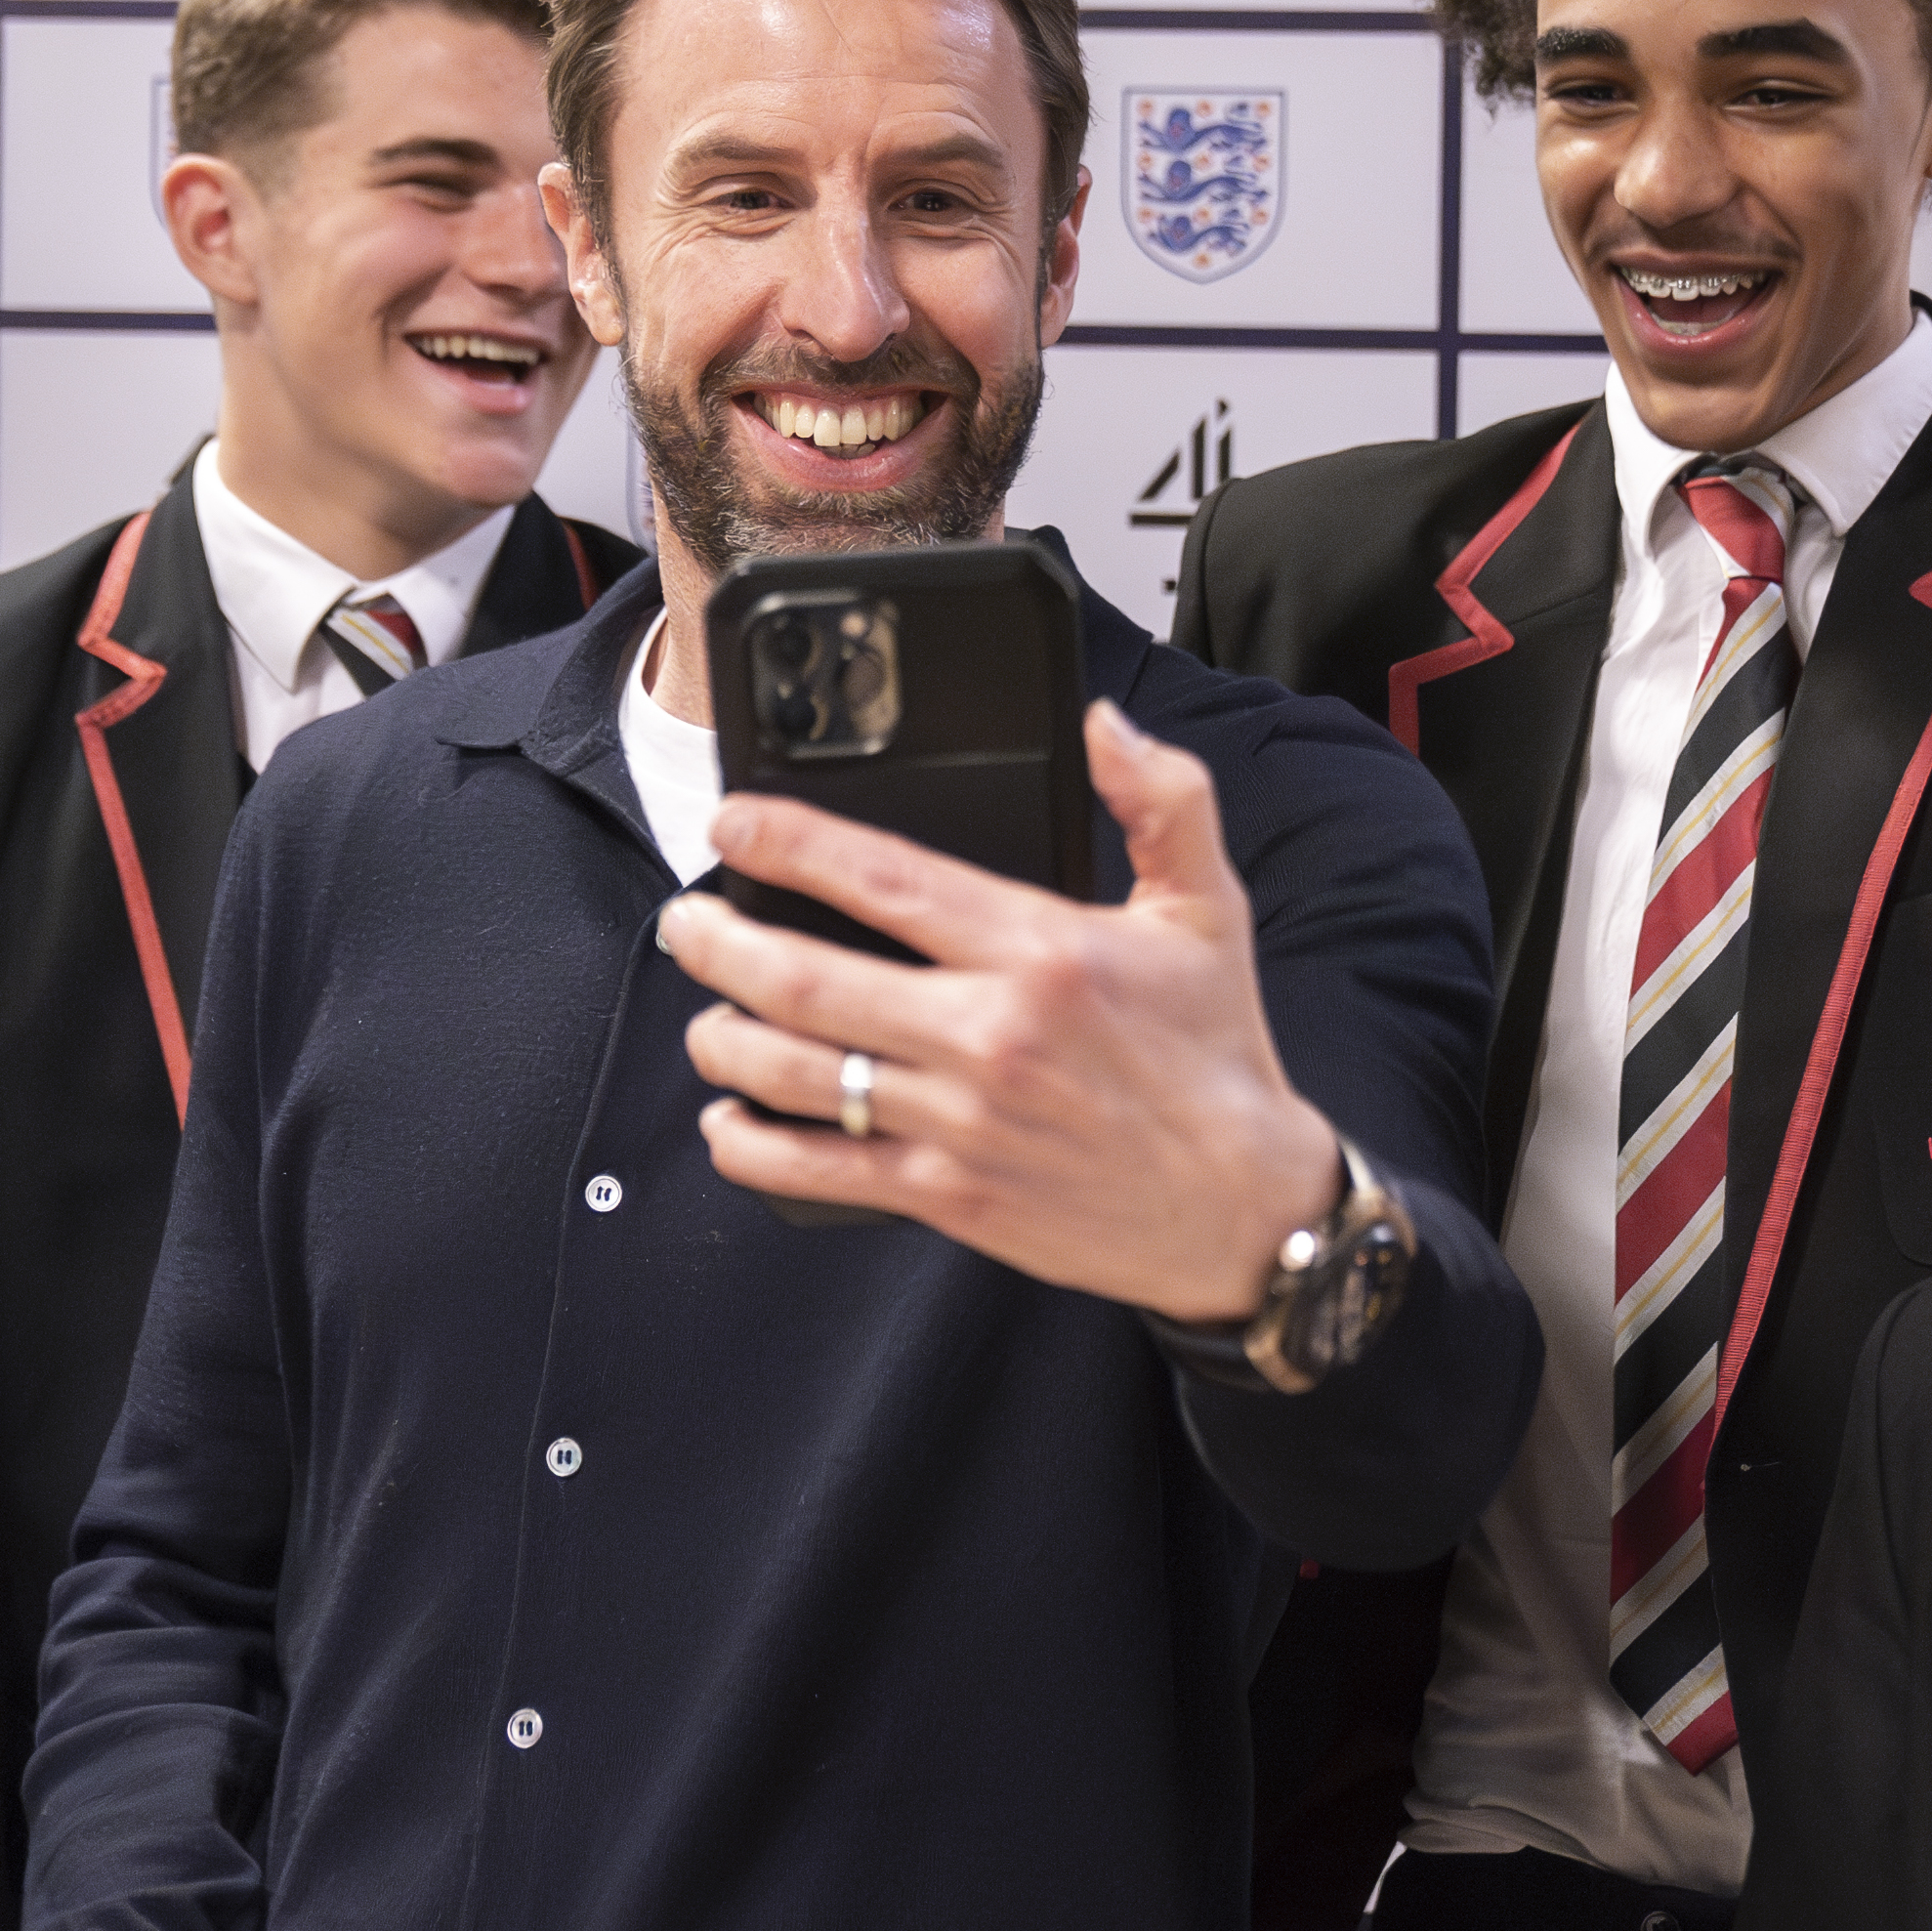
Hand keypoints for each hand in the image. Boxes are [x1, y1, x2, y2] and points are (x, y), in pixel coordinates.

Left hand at [661, 700, 1340, 1323]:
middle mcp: (988, 1034)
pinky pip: (817, 1170)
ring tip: (704, 1011)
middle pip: (805, 978)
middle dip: (718, 941)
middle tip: (688, 919)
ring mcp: (958, 1120)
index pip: (883, 877)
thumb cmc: (1218, 1056)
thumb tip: (1105, 725)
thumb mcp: (1207, 909)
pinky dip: (752, 1145)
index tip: (734, 822)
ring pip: (794, 1073)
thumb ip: (1161, 800)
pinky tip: (728, 1119)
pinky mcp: (948, 1193)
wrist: (1243, 1205)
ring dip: (721, 1038)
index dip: (788, 841)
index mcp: (1041, 950)